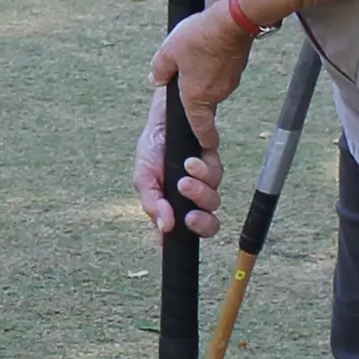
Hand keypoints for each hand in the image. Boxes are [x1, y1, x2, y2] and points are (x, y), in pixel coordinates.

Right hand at [133, 88, 226, 237]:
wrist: (165, 117)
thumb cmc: (151, 148)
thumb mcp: (143, 176)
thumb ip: (152, 203)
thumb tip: (164, 228)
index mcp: (169, 207)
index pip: (178, 235)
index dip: (181, 241)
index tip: (175, 233)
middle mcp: (188, 200)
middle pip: (205, 226)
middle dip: (201, 224)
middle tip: (190, 217)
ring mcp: (202, 185)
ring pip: (212, 202)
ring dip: (199, 193)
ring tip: (184, 178)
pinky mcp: (213, 167)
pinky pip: (216, 178)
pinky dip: (204, 172)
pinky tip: (191, 162)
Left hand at [151, 0, 255, 163]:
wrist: (232, 20)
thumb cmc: (200, 38)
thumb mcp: (168, 52)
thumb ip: (159, 69)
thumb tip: (155, 79)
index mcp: (197, 97)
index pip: (201, 128)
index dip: (203, 139)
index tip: (206, 145)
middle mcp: (216, 94)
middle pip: (204, 102)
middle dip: (195, 94)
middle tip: (186, 76)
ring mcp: (230, 81)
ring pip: (213, 85)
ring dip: (204, 76)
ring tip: (196, 56)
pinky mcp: (238, 68)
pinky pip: (222, 72)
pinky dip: (215, 66)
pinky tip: (209, 50)